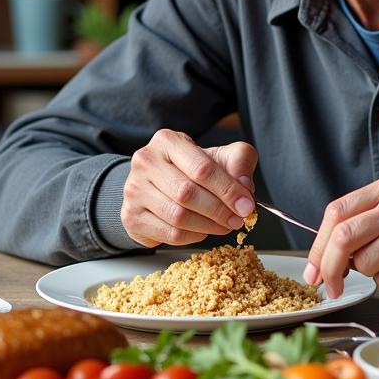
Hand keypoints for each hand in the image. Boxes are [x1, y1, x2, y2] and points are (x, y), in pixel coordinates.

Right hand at [121, 129, 257, 247]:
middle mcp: (145, 162)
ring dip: (208, 226)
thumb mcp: (219, 156)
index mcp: (167, 141)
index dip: (228, 190)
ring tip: (224, 225)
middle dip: (219, 210)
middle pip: (187, 194)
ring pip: (178, 217)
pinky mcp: (132, 217)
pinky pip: (169, 234)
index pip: (202, 168)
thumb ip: (239, 162)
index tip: (246, 204)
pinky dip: (193, 236)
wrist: (157, 182)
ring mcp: (134, 190)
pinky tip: (203, 230)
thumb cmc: (191, 168)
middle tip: (237, 219)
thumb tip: (245, 186)